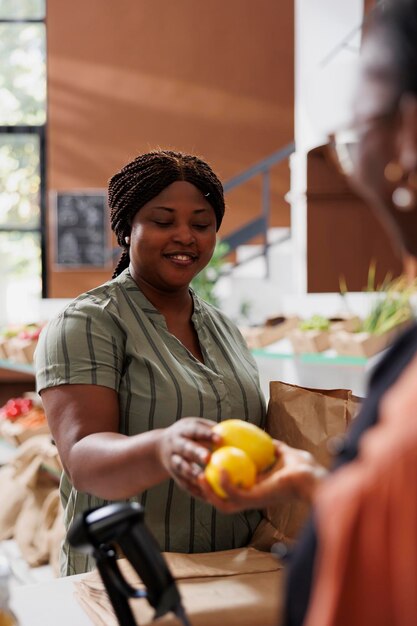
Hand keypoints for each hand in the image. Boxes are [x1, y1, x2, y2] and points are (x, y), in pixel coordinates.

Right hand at [158, 418, 220, 497]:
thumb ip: (213, 428)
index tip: (220, 439)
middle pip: (186, 448)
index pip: (195, 430)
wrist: (160, 447)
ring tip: (204, 479)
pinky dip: (194, 489)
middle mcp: (175, 444)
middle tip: (208, 458)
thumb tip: (239, 428)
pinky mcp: (173, 474)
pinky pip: (183, 483)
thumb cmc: (188, 434)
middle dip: (196, 453)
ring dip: (192, 474)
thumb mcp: (196, 426)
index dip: (206, 434)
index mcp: (183, 430)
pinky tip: (207, 497)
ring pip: (181, 467)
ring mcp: (172, 459)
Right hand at [197, 440, 327, 513]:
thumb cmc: (304, 467)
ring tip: (199, 477)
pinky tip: (220, 470)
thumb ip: (275, 448)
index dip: (218, 482)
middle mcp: (253, 498)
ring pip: (223, 502)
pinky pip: (234, 495)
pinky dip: (225, 484)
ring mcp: (253, 501)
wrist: (314, 477)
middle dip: (207, 492)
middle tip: (196, 475)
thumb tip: (267, 438)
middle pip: (223, 499)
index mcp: (258, 489)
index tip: (208, 466)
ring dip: (209, 492)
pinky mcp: (255, 500)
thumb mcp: (285, 453)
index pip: (233, 488)